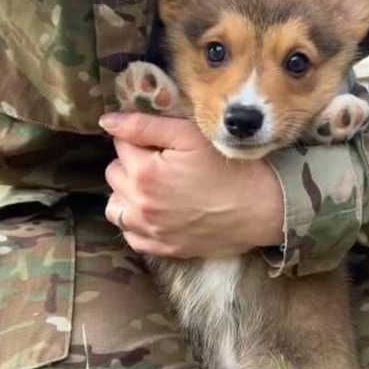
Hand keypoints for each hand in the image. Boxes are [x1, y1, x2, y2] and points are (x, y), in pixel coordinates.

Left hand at [100, 112, 283, 257]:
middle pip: (114, 173)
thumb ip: (144, 125)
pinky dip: (137, 222)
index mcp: (144, 172)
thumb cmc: (230, 167)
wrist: (262, 209)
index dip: (142, 138)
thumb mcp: (190, 136)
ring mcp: (149, 230)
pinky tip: (158, 211)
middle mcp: (139, 205)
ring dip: (127, 194)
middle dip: (132, 164)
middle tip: (164, 162)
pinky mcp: (162, 248)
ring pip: (116, 206)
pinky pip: (131, 234)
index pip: (120, 144)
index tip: (164, 142)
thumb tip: (106, 121)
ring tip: (155, 187)